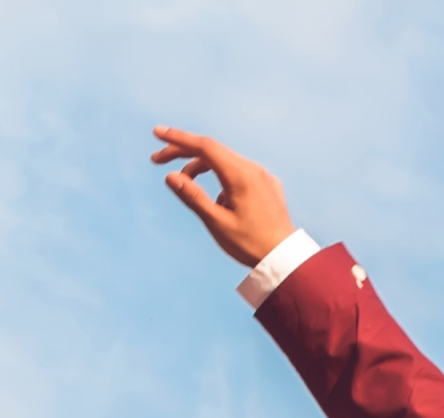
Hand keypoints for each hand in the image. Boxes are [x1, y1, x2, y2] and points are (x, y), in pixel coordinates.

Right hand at [151, 127, 295, 268]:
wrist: (285, 259)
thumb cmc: (251, 245)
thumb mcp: (217, 223)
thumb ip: (193, 197)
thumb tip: (170, 176)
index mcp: (240, 176)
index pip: (204, 146)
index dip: (178, 139)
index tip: (157, 133)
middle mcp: (252, 169)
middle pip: (212, 150)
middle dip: (184, 152)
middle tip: (158, 160)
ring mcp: (262, 175)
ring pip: (224, 162)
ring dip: (201, 169)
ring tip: (189, 188)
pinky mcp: (267, 184)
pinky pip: (238, 173)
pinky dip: (220, 179)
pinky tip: (220, 203)